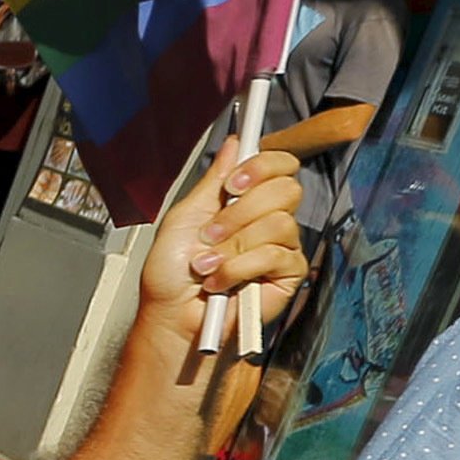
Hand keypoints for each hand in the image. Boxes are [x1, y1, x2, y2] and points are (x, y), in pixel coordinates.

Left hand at [133, 141, 306, 348]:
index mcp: (244, 201)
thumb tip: (234, 144)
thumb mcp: (184, 217)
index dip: (262, 166)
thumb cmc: (171, 274)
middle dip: (243, 211)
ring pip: (279, 223)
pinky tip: (221, 280)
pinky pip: (276, 255)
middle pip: (286, 189)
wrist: (173, 315)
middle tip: (211, 232)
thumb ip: (213, 181)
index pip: (278, 166)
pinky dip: (240, 267)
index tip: (234, 182)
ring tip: (208, 263)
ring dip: (234, 244)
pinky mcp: (287, 275)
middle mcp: (266, 219)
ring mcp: (280, 247)